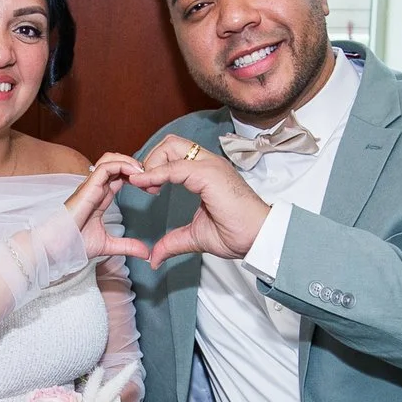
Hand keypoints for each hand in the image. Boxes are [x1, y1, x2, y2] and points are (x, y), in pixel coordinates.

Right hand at [64, 155, 152, 263]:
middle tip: (153, 179)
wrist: (58, 247)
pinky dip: (123, 166)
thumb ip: (127, 246)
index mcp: (100, 196)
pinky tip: (136, 176)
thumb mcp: (108, 245)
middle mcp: (95, 187)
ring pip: (111, 159)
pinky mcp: (89, 186)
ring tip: (145, 174)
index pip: (119, 176)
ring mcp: (91, 185)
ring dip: (130, 162)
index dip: (137, 178)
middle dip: (136, 166)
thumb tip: (147, 253)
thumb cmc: (75, 244)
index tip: (152, 188)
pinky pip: (106, 167)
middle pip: (116, 163)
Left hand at [123, 136, 269, 263]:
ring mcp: (210, 165)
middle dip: (151, 159)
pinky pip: (175, 167)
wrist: (258, 238)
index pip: (174, 154)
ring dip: (152, 163)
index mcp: (206, 172)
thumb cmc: (237, 234)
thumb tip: (154, 258)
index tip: (144, 187)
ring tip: (145, 186)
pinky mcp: (209, 174)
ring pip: (171, 146)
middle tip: (144, 185)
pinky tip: (145, 185)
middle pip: (170, 143)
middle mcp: (208, 163)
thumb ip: (173, 242)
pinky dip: (155, 174)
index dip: (154, 167)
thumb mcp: (195, 237)